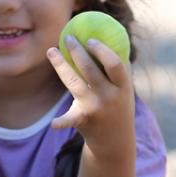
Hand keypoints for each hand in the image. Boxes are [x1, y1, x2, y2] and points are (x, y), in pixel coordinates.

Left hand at [46, 35, 134, 158]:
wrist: (115, 141)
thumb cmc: (117, 106)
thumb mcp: (123, 89)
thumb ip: (117, 68)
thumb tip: (106, 36)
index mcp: (123, 87)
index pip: (115, 65)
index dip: (102, 51)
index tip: (90, 39)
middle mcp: (110, 97)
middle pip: (90, 70)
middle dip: (78, 51)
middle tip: (68, 37)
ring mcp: (95, 109)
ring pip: (74, 83)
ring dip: (61, 65)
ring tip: (51, 51)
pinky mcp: (83, 121)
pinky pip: (70, 119)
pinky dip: (62, 122)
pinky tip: (54, 123)